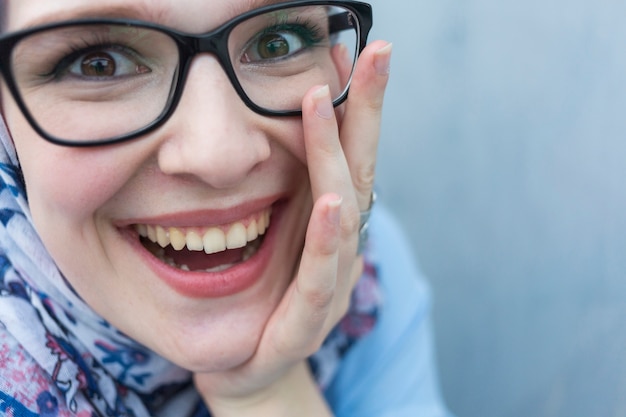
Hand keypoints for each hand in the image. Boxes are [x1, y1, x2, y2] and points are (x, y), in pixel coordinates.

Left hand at [193, 41, 391, 415]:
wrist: (247, 371)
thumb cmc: (264, 299)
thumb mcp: (282, 238)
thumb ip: (297, 193)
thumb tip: (310, 133)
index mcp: (331, 227)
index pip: (351, 158)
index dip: (361, 107)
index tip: (360, 53)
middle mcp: (340, 250)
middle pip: (358, 173)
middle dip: (366, 112)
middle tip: (374, 54)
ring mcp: (327, 287)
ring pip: (341, 218)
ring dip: (335, 160)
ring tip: (327, 107)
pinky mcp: (302, 324)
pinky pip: (317, 279)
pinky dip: (326, 241)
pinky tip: (328, 203)